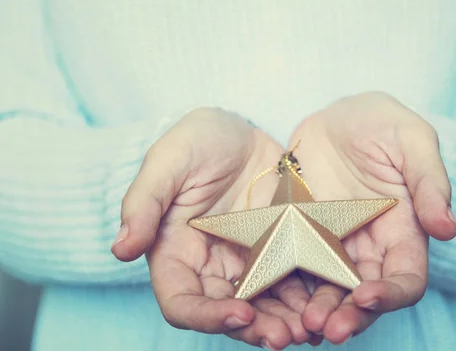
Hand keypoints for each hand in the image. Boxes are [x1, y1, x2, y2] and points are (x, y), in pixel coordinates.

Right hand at [111, 108, 312, 349]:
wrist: (240, 130)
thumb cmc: (198, 140)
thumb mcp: (169, 160)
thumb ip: (144, 201)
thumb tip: (121, 249)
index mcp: (177, 253)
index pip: (182, 301)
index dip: (207, 316)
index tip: (240, 313)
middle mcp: (212, 266)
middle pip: (228, 312)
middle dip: (255, 328)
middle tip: (286, 336)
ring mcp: (248, 261)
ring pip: (264, 305)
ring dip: (286, 322)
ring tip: (312, 328)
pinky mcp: (280, 251)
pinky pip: (293, 282)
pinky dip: (308, 297)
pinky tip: (328, 303)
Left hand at [289, 92, 455, 343]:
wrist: (334, 116)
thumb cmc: (379, 122)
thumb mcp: (410, 138)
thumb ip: (430, 181)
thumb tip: (449, 229)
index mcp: (403, 231)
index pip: (406, 278)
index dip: (391, 294)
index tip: (365, 296)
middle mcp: (368, 248)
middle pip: (364, 297)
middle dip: (350, 316)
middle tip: (327, 329)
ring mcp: (331, 246)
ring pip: (328, 292)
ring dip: (317, 312)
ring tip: (298, 324)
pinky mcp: (299, 239)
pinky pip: (293, 270)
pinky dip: (286, 290)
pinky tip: (269, 299)